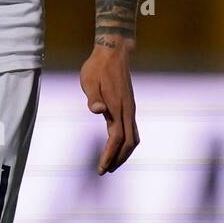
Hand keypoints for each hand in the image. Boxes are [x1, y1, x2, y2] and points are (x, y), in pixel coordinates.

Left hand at [79, 41, 138, 173]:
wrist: (113, 51)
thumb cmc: (97, 66)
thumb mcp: (89, 81)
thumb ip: (93, 98)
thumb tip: (98, 111)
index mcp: (117, 107)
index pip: (116, 139)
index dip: (109, 155)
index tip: (101, 168)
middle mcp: (127, 110)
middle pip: (128, 143)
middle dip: (117, 159)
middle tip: (105, 171)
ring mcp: (130, 108)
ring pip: (133, 138)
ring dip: (124, 153)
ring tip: (112, 163)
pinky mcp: (129, 106)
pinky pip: (132, 130)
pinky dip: (127, 143)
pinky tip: (117, 146)